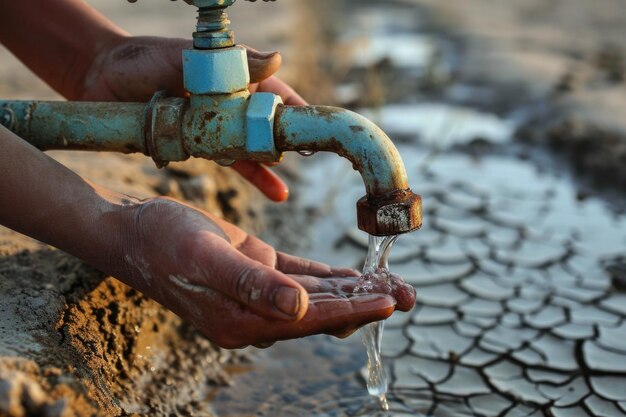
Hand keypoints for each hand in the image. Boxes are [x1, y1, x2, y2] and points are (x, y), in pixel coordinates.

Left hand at [80, 36, 305, 201]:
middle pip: (263, 127)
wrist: (99, 78)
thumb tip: (277, 58)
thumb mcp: (185, 56)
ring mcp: (213, 127)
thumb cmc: (142, 59)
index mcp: (231, 79)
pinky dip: (244, 177)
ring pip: (248, 151)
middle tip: (303, 159)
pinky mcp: (197, 146)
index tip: (317, 125)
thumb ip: (228, 61)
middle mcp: (227, 105)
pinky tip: (265, 191)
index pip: (273, 93)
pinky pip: (225, 163)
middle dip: (282, 143)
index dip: (295, 109)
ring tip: (282, 191)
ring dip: (266, 171)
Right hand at [116, 197, 414, 347]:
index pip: (311, 318)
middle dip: (367, 301)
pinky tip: (358, 275)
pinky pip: (303, 277)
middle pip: (324, 311)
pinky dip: (332, 277)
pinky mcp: (259, 270)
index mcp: (243, 320)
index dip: (353, 310)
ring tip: (396, 284)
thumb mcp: (205, 259)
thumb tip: (301, 310)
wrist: (135, 230)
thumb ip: (252, 285)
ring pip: (319, 295)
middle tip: (410, 293)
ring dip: (356, 289)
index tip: (391, 300)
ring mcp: (259, 293)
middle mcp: (255, 313)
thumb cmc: (163, 243)